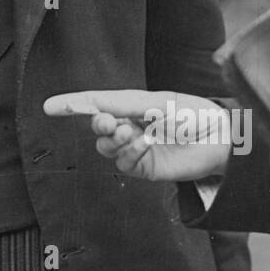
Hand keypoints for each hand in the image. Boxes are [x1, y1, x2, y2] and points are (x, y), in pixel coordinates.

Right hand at [43, 90, 231, 181]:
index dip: (72, 105)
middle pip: (98, 128)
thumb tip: (92, 106)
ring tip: (132, 134)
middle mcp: (131, 126)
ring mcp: (137, 148)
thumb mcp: (153, 102)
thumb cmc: (192, 113)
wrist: (221, 139)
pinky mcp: (146, 168)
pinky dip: (129, 153)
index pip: (96, 103)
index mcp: (132, 105)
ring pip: (107, 148)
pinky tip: (144, 145)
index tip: (49, 106)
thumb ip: (120, 104)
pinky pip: (124, 163)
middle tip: (109, 122)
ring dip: (114, 141)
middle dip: (98, 124)